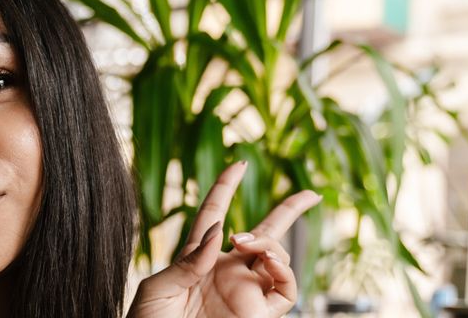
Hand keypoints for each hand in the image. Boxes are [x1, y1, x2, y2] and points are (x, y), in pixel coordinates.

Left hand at [129, 161, 321, 317]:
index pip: (215, 215)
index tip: (239, 165)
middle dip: (289, 212)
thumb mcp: (157, 289)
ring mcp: (244, 293)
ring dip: (270, 242)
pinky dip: (283, 271)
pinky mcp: (258, 315)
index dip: (226, 188)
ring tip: (246, 242)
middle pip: (264, 234)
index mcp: (197, 260)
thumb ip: (188, 260)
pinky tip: (266, 262)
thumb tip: (221, 230)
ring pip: (278, 258)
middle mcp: (226, 273)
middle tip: (311, 194)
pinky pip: (286, 291)